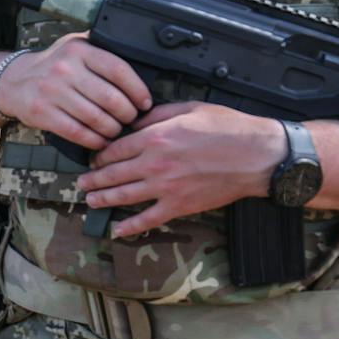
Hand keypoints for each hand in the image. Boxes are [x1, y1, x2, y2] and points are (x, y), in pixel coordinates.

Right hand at [0, 33, 152, 150]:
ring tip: (116, 130)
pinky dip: (94, 141)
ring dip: (112, 130)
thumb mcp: (75, 46)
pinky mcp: (42, 113)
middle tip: (131, 119)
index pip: (118, 70)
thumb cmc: (54, 66)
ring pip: (96, 118)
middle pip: (110, 98)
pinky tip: (100, 141)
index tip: (145, 103)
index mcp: (79, 49)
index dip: (137, 90)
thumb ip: (102, 48)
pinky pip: (77, 132)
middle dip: (127, 114)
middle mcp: (64, 68)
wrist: (14, 81)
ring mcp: (51, 91)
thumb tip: (141, 60)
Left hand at [77, 102, 286, 237]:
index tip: (93, 158)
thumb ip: (157, 114)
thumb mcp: (189, 108)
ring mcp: (166, 187)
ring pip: (124, 196)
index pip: (115, 148)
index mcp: (155, 137)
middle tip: (82, 182)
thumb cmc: (227, 128)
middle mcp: (155, 163)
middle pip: (113, 173)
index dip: (100, 155)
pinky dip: (130, 226)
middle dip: (94, 178)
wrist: (256, 155)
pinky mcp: (179, 205)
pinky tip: (117, 230)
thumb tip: (135, 119)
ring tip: (90, 200)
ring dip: (103, 199)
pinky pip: (148, 219)